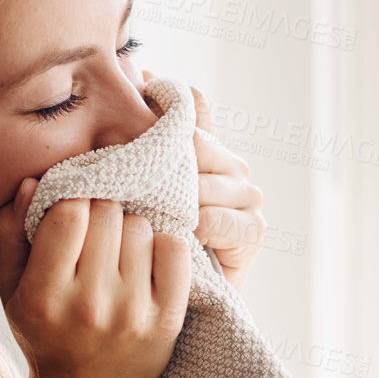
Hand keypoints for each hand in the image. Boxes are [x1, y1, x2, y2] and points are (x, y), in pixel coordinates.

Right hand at [0, 180, 190, 377]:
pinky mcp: (168, 319)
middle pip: (108, 212)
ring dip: (129, 231)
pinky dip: (162, 245)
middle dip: (101, 214)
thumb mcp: (10, 288)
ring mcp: (133, 313)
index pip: (69, 212)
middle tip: (96, 235)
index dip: (72, 202)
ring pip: (140, 227)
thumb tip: (32, 183)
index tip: (73, 214)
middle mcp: (90, 305)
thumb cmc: (45, 332)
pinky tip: (145, 263)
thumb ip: (10, 233)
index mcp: (45, 296)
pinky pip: (174, 248)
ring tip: (118, 254)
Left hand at [140, 69, 266, 292]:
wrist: (167, 306)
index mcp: (203, 147)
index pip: (192, 106)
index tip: (135, 92)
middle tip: (125, 176)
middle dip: (160, 161)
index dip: (164, 101)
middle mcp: (228, 165)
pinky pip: (222, 219)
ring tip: (145, 209)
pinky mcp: (253, 230)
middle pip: (197, 143)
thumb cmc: (145, 248)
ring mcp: (245, 197)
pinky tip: (180, 233)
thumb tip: (137, 71)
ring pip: (206, 181)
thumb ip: (138, 141)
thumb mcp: (131, 190)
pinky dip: (199, 227)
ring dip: (175, 197)